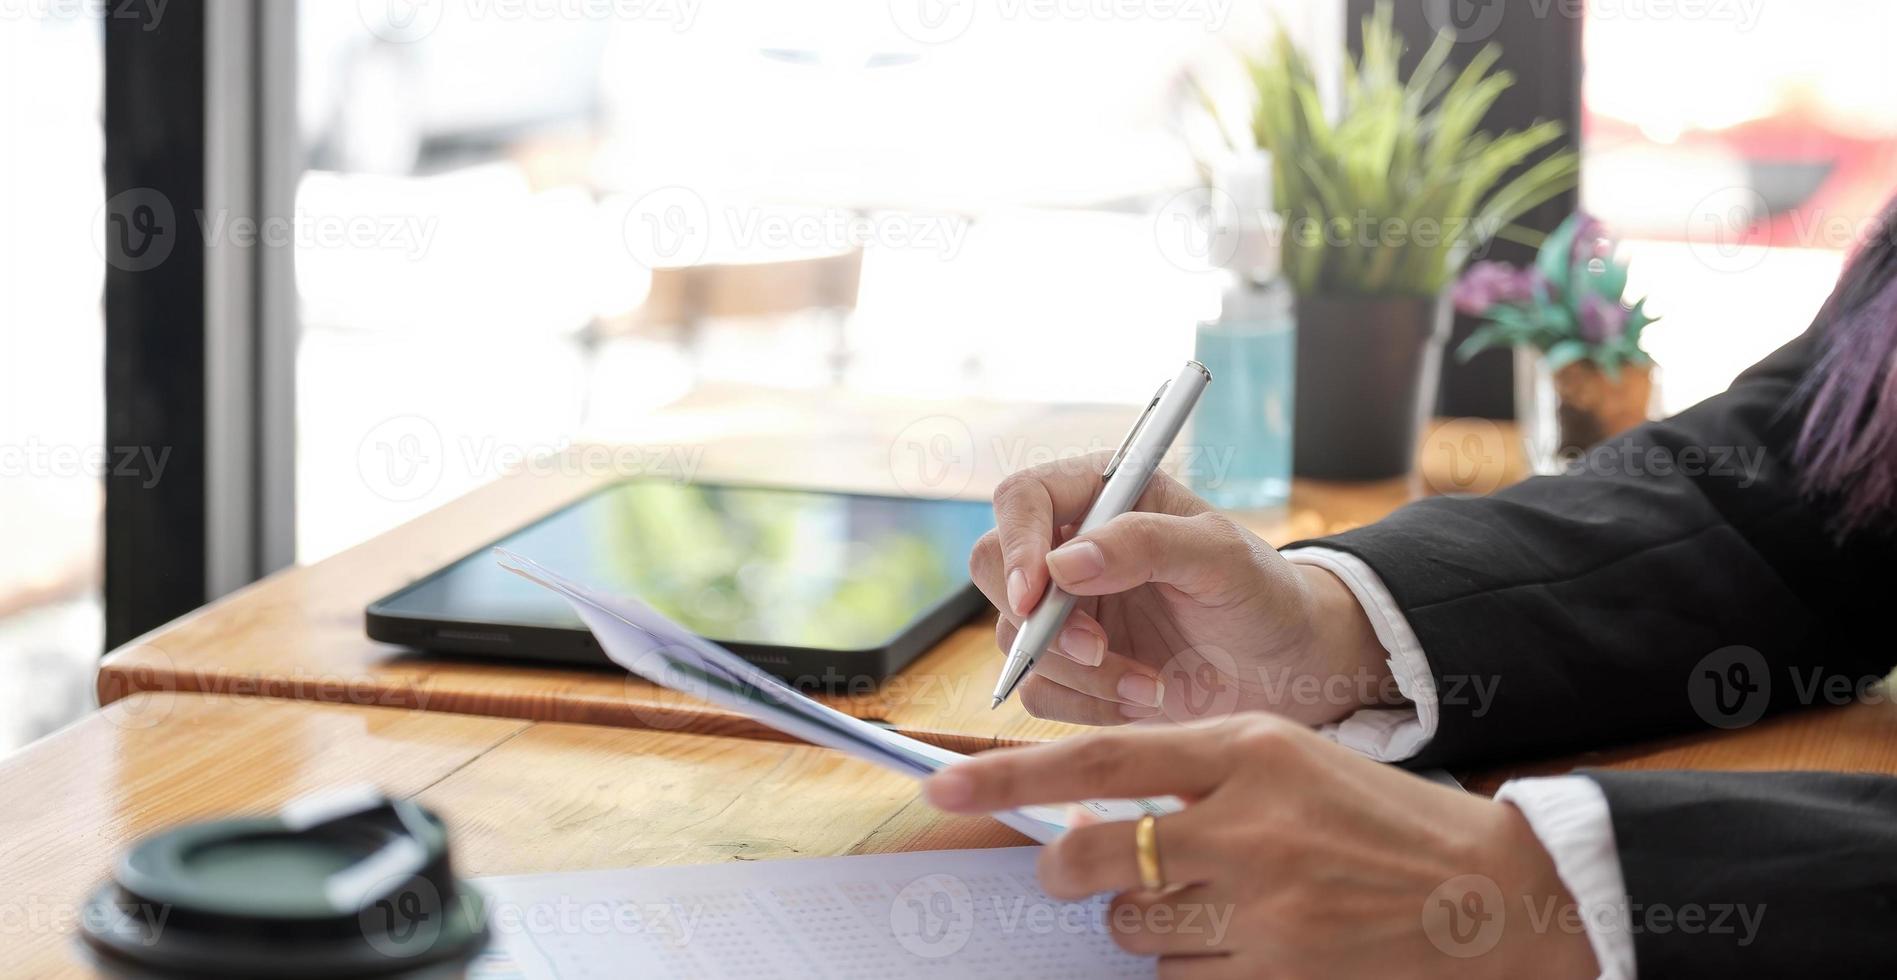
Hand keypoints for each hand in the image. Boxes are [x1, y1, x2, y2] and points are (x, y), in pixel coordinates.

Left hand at [923, 717, 1598, 978]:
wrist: (1494, 897)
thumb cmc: (1379, 823)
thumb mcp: (1289, 762)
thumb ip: (1192, 775)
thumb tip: (1084, 812)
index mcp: (1248, 749)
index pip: (1100, 758)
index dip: (1009, 774)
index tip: (940, 782)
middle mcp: (1249, 823)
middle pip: (1096, 858)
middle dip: (1069, 872)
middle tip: (1077, 873)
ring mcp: (1266, 907)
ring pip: (1136, 930)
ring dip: (1144, 927)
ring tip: (1207, 908)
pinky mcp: (1280, 975)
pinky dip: (1192, 971)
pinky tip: (1243, 947)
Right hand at [970, 452, 1393, 725]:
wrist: (1290, 672)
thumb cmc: (1264, 596)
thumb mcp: (1220, 558)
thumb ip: (1146, 544)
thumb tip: (1063, 563)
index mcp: (1103, 495)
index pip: (1023, 498)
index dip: (1016, 543)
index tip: (1034, 595)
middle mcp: (1072, 548)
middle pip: (992, 567)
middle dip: (1037, 620)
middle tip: (1096, 650)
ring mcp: (1066, 612)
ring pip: (1014, 640)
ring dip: (1080, 673)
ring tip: (1153, 682)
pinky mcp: (1071, 670)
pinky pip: (1038, 691)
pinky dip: (1086, 704)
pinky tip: (1145, 697)